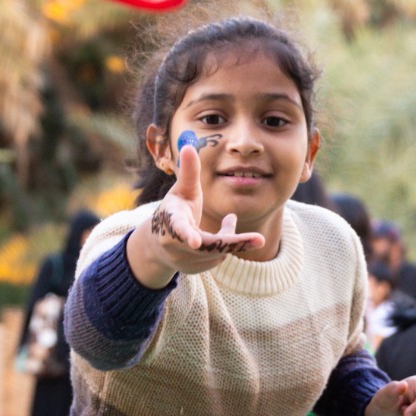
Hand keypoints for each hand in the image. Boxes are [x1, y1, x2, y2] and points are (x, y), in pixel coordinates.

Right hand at [128, 144, 264, 285]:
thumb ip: (188, 172)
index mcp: (171, 223)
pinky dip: (228, 243)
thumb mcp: (180, 191)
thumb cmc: (174, 212)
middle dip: (234, 242)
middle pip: (209, 246)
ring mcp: (185, 261)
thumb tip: (188, 145)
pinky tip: (226, 229)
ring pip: (219, 250)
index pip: (179, 229)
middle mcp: (176, 246)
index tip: (194, 242)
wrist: (157, 245)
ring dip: (230, 236)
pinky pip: (220, 256)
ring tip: (229, 219)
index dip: (187, 235)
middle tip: (259, 239)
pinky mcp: (195, 270)